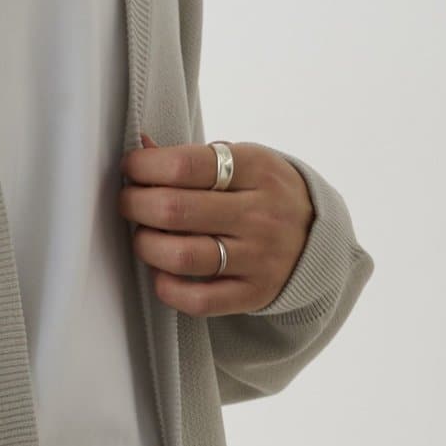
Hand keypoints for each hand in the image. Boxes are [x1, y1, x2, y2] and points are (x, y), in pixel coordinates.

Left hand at [119, 133, 314, 315]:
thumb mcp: (243, 162)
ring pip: (181, 256)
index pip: (185, 165)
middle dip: (135, 204)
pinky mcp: (253, 293)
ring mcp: (258, 257)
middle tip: (128, 202)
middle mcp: (260, 214)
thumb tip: (141, 145)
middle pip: (175, 210)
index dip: (145, 166)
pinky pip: (198, 300)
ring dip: (146, 246)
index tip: (131, 168)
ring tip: (144, 237)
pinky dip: (168, 288)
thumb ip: (192, 158)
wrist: (317, 238)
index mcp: (256, 169)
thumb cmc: (264, 194)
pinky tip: (162, 273)